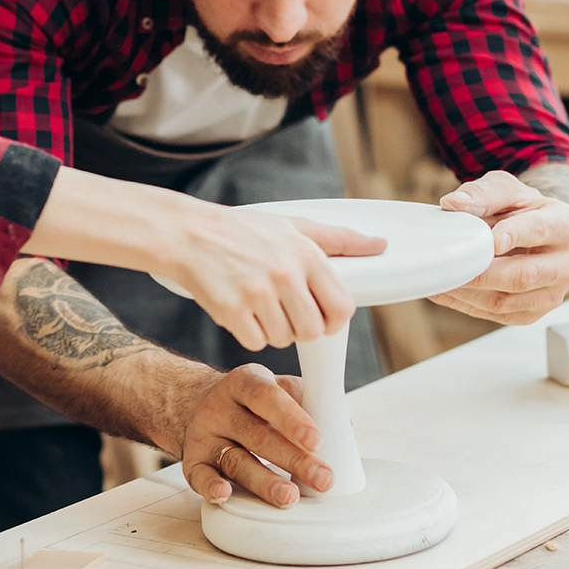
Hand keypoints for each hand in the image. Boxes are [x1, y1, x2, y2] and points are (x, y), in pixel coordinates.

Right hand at [161, 208, 384, 350]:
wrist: (188, 234)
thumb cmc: (243, 231)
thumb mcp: (293, 226)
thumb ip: (339, 240)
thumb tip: (381, 245)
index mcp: (305, 254)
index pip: (342, 307)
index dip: (333, 320)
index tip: (320, 316)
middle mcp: (285, 274)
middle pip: (313, 330)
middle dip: (302, 328)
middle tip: (284, 311)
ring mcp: (257, 293)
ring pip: (284, 339)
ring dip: (274, 330)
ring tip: (259, 305)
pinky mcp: (232, 310)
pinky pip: (256, 342)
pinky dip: (250, 333)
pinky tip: (241, 311)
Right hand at [177, 364, 330, 507]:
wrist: (194, 402)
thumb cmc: (248, 401)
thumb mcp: (272, 387)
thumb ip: (305, 401)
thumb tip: (343, 428)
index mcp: (244, 382)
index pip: (267, 397)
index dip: (292, 418)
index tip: (316, 439)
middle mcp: (221, 408)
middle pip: (258, 435)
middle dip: (293, 459)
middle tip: (322, 478)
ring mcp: (205, 435)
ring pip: (236, 461)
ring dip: (264, 481)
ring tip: (289, 496)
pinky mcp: (192, 461)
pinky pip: (199, 476)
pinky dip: (211, 487)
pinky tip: (225, 495)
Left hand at [430, 169, 568, 325]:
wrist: (539, 235)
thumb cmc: (521, 209)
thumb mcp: (506, 190)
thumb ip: (482, 193)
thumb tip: (453, 204)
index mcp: (566, 225)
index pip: (540, 230)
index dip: (514, 234)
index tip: (491, 240)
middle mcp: (568, 265)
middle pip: (522, 276)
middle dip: (481, 272)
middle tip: (449, 264)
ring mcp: (552, 295)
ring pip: (506, 301)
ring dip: (467, 291)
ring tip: (439, 277)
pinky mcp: (532, 314)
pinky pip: (496, 315)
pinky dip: (465, 304)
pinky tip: (444, 289)